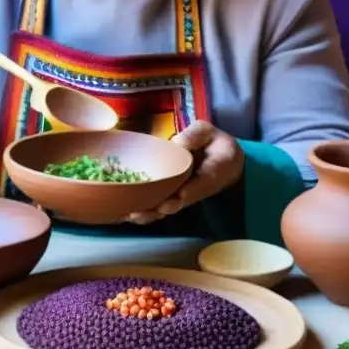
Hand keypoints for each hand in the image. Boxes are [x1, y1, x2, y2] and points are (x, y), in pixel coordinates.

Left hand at [126, 120, 242, 224]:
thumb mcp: (210, 132)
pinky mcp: (173, 195)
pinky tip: (124, 213)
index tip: (176, 197)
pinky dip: (143, 211)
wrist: (225, 162)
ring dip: (148, 215)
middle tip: (139, 212)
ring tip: (128, 215)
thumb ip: (196, 134)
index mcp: (210, 174)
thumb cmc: (215, 145)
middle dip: (158, 209)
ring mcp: (183, 195)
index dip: (187, 193)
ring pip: (166, 209)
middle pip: (177, 204)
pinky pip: (158, 206)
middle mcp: (195, 190)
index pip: (199, 186)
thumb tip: (177, 142)